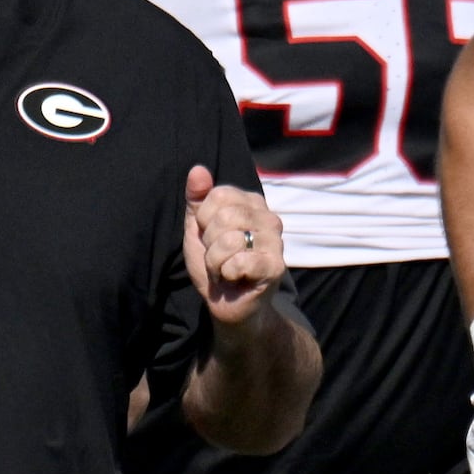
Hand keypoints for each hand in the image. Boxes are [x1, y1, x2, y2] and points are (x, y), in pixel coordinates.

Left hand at [182, 170, 287, 327]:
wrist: (228, 303)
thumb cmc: (215, 263)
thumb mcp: (198, 229)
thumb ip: (197, 200)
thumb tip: (197, 170)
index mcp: (252, 203)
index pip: (218, 195)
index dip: (204, 220)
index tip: (211, 237)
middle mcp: (269, 218)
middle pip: (224, 217)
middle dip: (210, 243)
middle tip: (219, 257)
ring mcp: (276, 242)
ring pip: (229, 240)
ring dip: (216, 262)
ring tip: (225, 269)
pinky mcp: (276, 266)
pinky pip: (238, 261)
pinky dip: (226, 274)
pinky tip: (235, 278)